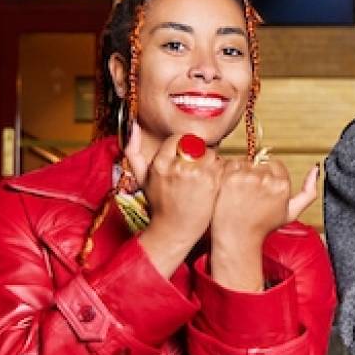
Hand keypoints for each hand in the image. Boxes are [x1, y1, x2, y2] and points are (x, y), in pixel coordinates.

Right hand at [125, 123, 222, 277]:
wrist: (175, 229)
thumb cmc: (159, 203)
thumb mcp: (141, 178)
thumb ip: (133, 151)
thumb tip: (133, 125)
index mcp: (160, 164)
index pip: (178, 138)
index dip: (183, 147)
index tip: (184, 158)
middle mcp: (177, 167)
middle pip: (196, 145)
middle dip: (197, 154)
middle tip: (194, 169)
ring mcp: (196, 174)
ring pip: (210, 153)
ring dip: (209, 162)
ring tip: (202, 178)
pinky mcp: (212, 182)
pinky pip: (220, 164)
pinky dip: (218, 171)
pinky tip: (211, 184)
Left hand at [208, 155, 318, 291]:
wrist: (237, 236)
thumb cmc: (263, 227)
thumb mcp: (291, 212)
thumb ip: (309, 191)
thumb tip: (316, 169)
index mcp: (282, 185)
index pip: (276, 166)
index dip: (269, 177)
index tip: (262, 188)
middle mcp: (266, 179)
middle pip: (261, 164)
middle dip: (256, 174)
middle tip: (251, 193)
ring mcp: (247, 177)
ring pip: (246, 163)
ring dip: (243, 173)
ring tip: (241, 192)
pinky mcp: (230, 177)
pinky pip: (232, 164)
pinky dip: (231, 173)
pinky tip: (232, 188)